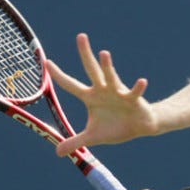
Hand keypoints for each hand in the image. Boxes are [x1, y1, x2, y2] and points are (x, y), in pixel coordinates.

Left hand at [47, 33, 155, 156]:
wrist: (139, 128)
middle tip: (80, 36)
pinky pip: (134, 92)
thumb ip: (75, 142)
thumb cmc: (115, 127)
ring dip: (108, 66)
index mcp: (91, 97)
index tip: (47, 63)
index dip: (59, 75)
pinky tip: (142, 81)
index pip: (71, 85)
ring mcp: (118, 93)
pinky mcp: (133, 99)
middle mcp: (103, 90)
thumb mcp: (92, 137)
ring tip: (104, 53)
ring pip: (111, 77)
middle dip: (85, 54)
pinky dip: (138, 87)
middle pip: (92, 70)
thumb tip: (57, 152)